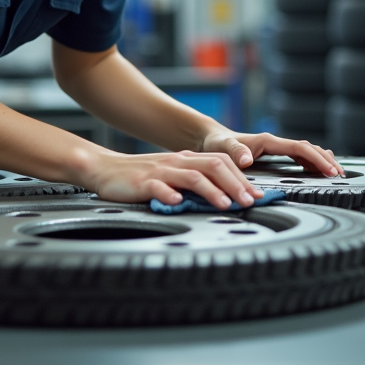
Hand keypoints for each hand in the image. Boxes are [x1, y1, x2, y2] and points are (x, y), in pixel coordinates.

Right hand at [81, 149, 265, 209]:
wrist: (106, 169)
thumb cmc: (142, 177)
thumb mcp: (173, 176)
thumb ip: (196, 183)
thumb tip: (227, 198)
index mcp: (187, 159)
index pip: (223, 163)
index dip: (243, 178)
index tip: (258, 195)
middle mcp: (178, 162)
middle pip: (214, 166)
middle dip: (235, 184)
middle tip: (249, 202)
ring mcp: (161, 172)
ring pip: (192, 177)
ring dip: (212, 191)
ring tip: (224, 204)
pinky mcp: (142, 183)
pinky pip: (159, 188)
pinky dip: (170, 195)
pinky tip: (178, 203)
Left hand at [200, 130, 344, 177]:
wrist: (212, 139)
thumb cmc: (217, 145)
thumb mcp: (223, 149)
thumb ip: (236, 152)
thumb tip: (248, 159)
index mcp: (268, 141)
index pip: (300, 148)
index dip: (317, 158)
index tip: (330, 170)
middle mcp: (276, 142)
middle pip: (309, 148)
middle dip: (326, 160)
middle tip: (341, 175)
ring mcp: (277, 147)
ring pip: (307, 151)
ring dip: (322, 160)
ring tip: (337, 173)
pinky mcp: (276, 153)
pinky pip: (300, 156)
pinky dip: (313, 161)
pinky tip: (320, 170)